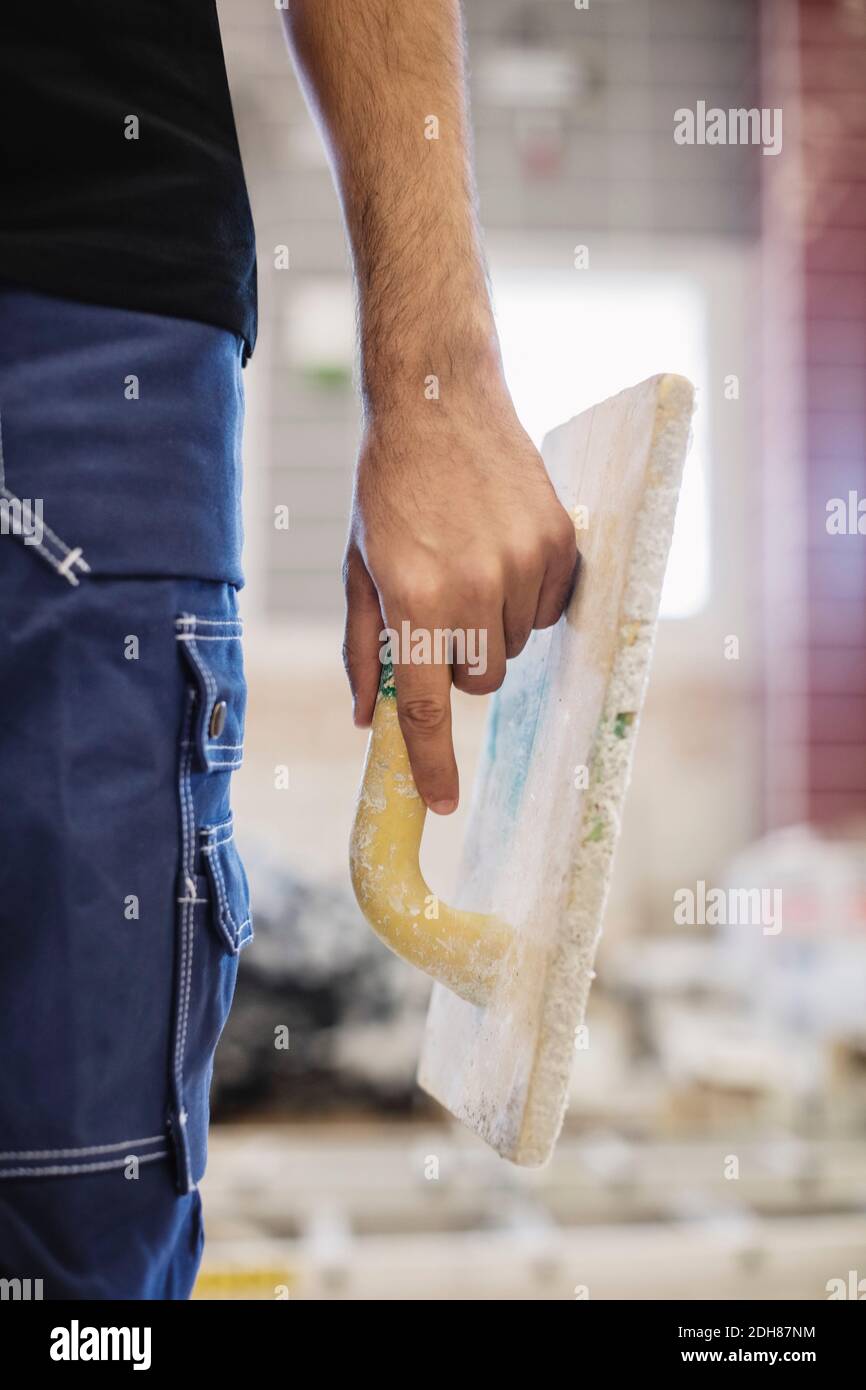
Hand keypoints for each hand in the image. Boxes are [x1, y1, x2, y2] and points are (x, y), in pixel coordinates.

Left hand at [342, 377, 578, 813]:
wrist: (439, 400)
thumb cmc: (388, 488)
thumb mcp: (358, 568)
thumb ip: (363, 649)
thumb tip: (368, 720)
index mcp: (415, 599)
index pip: (427, 707)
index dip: (435, 763)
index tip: (443, 805)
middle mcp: (474, 589)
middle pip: (480, 682)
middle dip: (458, 664)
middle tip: (438, 611)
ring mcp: (525, 565)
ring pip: (515, 647)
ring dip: (492, 628)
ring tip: (468, 565)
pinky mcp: (561, 544)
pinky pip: (550, 610)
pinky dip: (527, 598)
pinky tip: (501, 550)